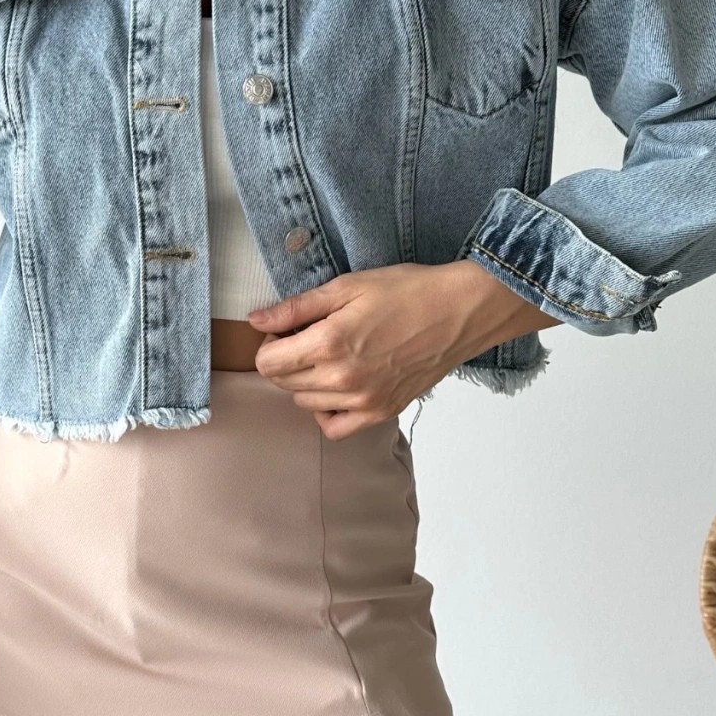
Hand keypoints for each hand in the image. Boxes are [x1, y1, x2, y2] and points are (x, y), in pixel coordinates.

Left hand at [248, 259, 561, 438]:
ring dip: (306, 383)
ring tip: (330, 358)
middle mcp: (341, 379)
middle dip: (286, 360)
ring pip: (305, 404)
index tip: (287, 331)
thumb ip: (296, 308)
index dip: (270, 344)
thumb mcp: (346, 286)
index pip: (267, 363)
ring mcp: (362, 401)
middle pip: (283, 383)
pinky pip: (335, 428)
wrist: (459, 312)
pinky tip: (337, 389)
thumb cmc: (407, 292)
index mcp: (328, 343)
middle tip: (311, 338)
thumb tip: (256, 320)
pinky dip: (327, 412)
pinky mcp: (381, 412)